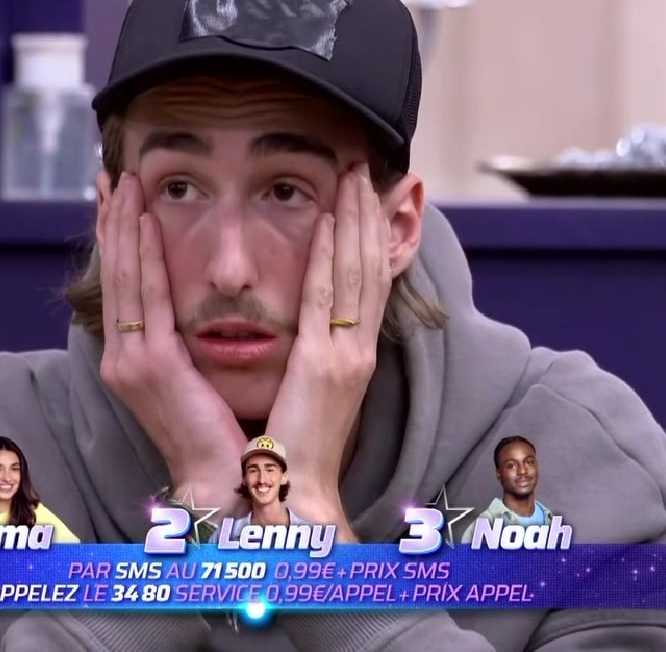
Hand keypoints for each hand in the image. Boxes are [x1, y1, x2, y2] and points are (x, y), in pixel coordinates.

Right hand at [98, 173, 245, 512]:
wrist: (225, 483)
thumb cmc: (221, 435)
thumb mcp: (196, 380)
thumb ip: (186, 345)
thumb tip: (194, 313)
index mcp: (133, 360)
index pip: (124, 286)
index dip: (118, 241)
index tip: (119, 200)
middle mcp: (122, 357)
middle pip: (114, 274)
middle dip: (112, 222)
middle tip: (113, 176)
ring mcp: (129, 360)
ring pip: (124, 277)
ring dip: (123, 225)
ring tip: (125, 183)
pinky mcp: (148, 364)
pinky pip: (146, 296)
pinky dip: (144, 255)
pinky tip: (145, 220)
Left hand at [265, 164, 391, 529]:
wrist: (296, 496)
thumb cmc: (294, 452)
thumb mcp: (306, 394)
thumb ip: (309, 359)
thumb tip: (300, 335)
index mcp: (352, 356)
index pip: (367, 282)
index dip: (369, 237)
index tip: (364, 197)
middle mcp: (358, 349)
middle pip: (371, 267)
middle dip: (370, 216)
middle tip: (364, 169)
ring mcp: (347, 355)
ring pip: (358, 272)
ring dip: (357, 220)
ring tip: (354, 177)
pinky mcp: (326, 365)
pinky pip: (329, 297)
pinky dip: (334, 255)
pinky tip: (333, 219)